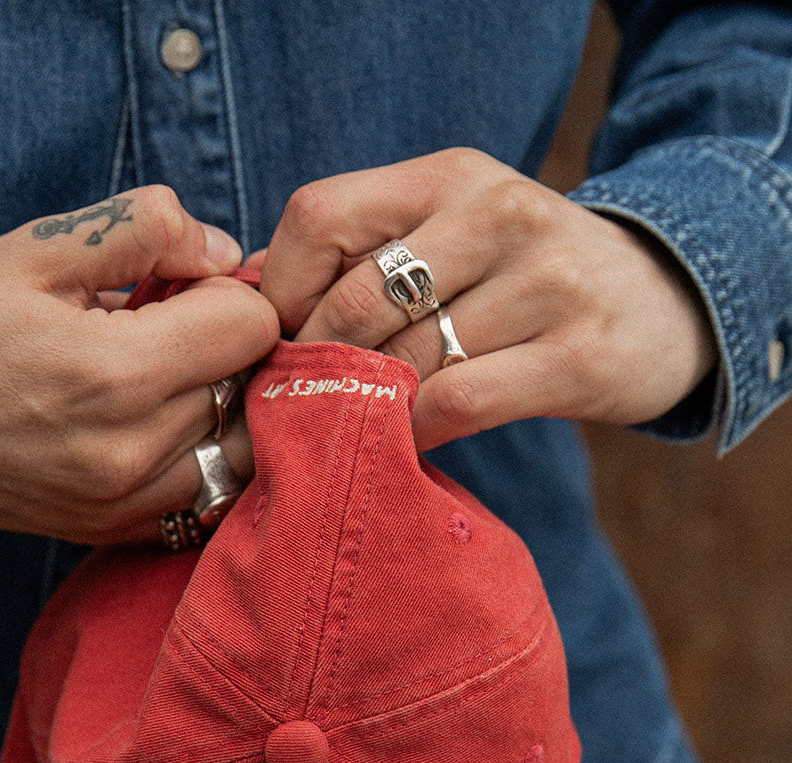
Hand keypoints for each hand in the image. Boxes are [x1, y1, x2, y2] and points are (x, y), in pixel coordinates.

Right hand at [0, 186, 277, 542]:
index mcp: (116, 374)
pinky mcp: (119, 530)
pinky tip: (157, 427)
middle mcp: (133, 452)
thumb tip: (228, 254)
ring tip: (166, 379)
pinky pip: (209, 497)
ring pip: (244, 449)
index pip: (252, 327)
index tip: (182, 290)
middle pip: (252, 387)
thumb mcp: (40, 248)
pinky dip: (204, 457)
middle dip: (225, 347)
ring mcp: (128, 503)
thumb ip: (146, 228)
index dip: (228, 293)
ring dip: (224, 406)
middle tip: (168, 330)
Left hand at [258, 149, 717, 449]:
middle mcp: (500, 212)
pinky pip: (457, 402)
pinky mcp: (577, 354)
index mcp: (451, 176)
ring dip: (365, 405)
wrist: (662, 304)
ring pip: (405, 359)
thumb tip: (248, 295)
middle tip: (302, 403)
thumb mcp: (452, 234)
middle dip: (316, 364)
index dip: (279, 292)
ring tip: (352, 425)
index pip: (321, 217)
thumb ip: (361, 253)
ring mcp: (546, 281)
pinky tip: (408, 440)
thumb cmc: (526, 280)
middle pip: (356, 300)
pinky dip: (414, 431)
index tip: (276, 344)